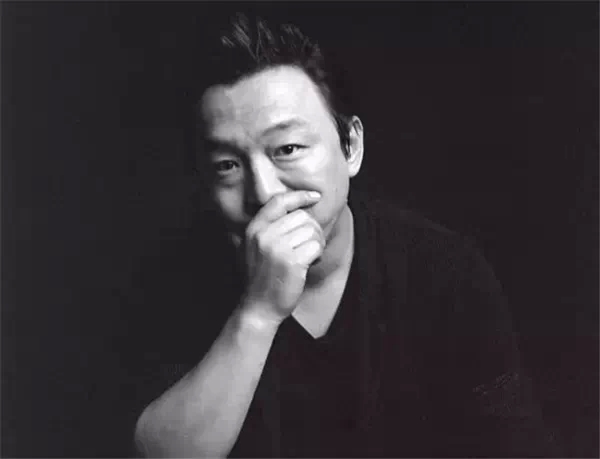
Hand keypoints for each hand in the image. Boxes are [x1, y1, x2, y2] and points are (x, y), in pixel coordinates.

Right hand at [240, 191, 323, 325]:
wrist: (258, 307)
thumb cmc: (261, 278)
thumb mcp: (254, 248)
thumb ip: (269, 228)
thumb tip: (299, 211)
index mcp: (254, 229)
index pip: (279, 202)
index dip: (300, 196)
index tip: (315, 196)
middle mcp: (264, 235)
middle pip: (301, 216)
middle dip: (313, 229)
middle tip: (310, 245)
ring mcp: (277, 248)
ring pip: (312, 231)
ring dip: (317, 242)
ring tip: (310, 255)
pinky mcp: (292, 262)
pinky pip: (316, 246)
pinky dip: (319, 254)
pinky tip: (311, 262)